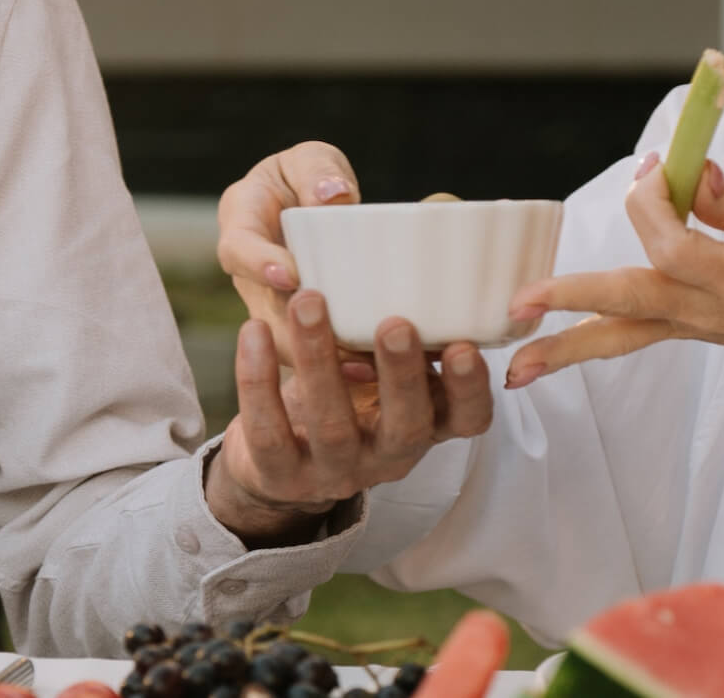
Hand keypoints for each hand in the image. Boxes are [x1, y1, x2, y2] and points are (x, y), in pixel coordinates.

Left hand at [205, 291, 493, 544]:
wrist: (280, 462)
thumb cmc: (347, 397)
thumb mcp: (384, 372)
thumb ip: (405, 333)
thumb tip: (426, 247)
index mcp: (426, 426)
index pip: (468, 419)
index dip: (470, 388)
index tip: (462, 345)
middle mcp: (388, 456)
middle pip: (405, 426)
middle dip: (401, 374)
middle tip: (394, 323)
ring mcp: (335, 471)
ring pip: (330, 424)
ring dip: (319, 358)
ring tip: (308, 300)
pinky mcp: (280, 476)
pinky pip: (267, 430)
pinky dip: (258, 378)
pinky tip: (252, 329)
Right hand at [216, 141, 360, 364]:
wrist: (312, 209)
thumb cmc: (309, 179)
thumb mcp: (310, 159)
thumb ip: (318, 170)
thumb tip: (333, 196)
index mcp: (242, 223)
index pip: (237, 248)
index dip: (258, 264)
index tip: (289, 275)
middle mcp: (250, 276)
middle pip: (262, 313)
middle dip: (296, 330)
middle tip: (335, 335)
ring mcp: (272, 309)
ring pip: (286, 345)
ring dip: (321, 359)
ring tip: (362, 364)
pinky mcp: (299, 333)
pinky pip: (313, 356)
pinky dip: (341, 367)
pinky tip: (375, 373)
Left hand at [502, 155, 723, 402]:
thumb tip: (698, 172)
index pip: (676, 246)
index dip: (654, 202)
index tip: (654, 167)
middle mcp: (708, 312)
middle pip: (630, 301)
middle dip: (572, 297)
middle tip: (521, 302)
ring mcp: (686, 327)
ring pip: (617, 335)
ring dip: (562, 349)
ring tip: (513, 368)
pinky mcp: (674, 329)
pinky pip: (622, 338)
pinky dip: (578, 345)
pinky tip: (531, 362)